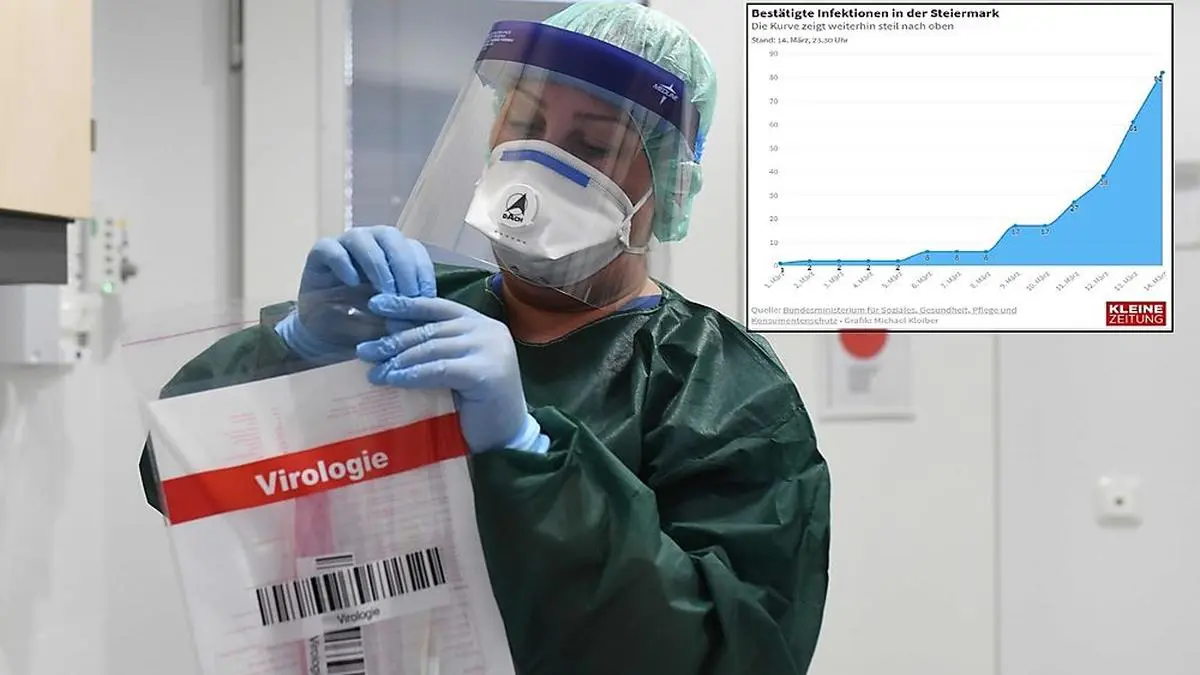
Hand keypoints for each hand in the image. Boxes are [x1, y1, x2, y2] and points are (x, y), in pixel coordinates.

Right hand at [277, 226, 435, 361]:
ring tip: (384, 292)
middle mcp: (371, 243)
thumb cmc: (363, 324)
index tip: (426, 297)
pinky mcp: (319, 254)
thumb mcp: (390, 321)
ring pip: (362, 238)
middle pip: (390, 237)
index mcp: (393, 254)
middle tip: (407, 295)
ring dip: (377, 265)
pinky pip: (331, 248)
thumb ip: (406, 312)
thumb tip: (427, 311)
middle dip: (403, 266)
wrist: (325, 334)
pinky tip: (352, 283)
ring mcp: (344, 246)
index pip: (414, 250)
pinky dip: (343, 263)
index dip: (422, 271)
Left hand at [355, 294, 545, 453]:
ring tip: (374, 372)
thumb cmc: (476, 407)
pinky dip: (412, 375)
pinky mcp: (486, 373)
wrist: (504, 440)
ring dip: (398, 360)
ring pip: (432, 348)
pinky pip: (439, 369)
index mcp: (480, 324)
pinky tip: (393, 381)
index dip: (406, 304)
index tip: (376, 304)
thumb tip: (388, 331)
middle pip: (431, 330)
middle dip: (394, 340)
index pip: (438, 306)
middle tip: (364, 351)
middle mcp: (488, 331)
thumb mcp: (452, 368)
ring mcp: (490, 350)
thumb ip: (432, 349)